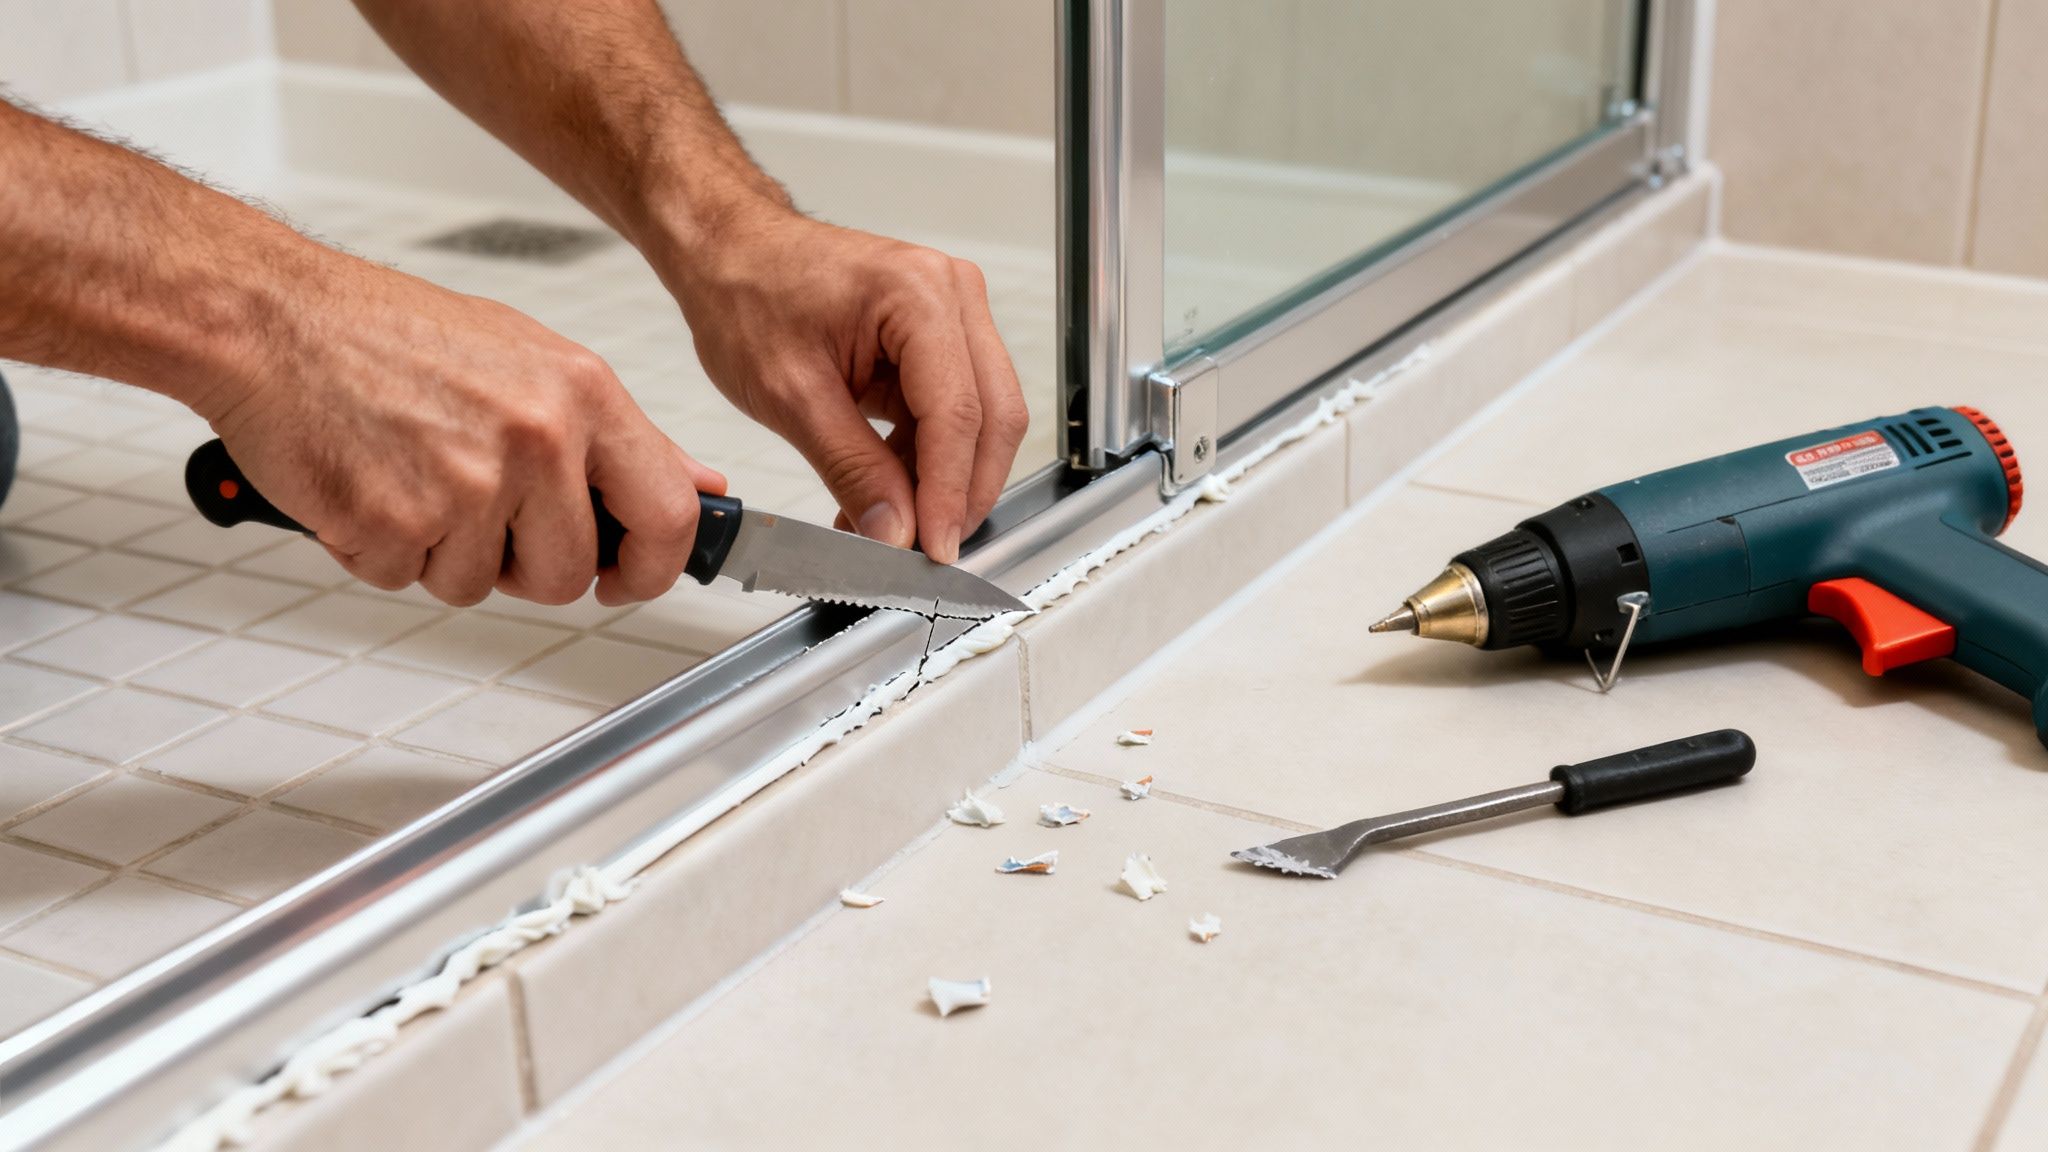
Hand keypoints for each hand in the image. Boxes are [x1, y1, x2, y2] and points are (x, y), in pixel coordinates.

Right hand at [196, 254, 723, 606]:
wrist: (272, 319)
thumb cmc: (390, 336)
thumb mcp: (534, 363)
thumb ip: (624, 438)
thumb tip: (698, 484)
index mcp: (582, 395)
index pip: (666, 514)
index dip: (653, 566)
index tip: (626, 577)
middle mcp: (535, 439)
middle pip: (568, 573)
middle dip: (523, 564)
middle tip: (475, 508)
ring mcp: (465, 485)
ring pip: (480, 586)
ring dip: (442, 553)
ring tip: (411, 475)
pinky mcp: (393, 523)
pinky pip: (406, 581)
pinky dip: (381, 550)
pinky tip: (368, 484)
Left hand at [662, 207, 1027, 564]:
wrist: (730, 252)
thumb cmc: (748, 292)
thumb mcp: (790, 395)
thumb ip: (851, 469)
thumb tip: (895, 531)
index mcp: (918, 293)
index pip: (958, 414)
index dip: (951, 493)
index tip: (934, 550)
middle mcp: (953, 294)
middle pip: (992, 418)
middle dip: (962, 493)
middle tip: (924, 550)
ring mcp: (954, 313)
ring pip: (983, 420)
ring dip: (944, 482)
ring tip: (888, 526)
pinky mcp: (942, 338)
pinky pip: (955, 412)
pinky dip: (927, 461)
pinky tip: (888, 494)